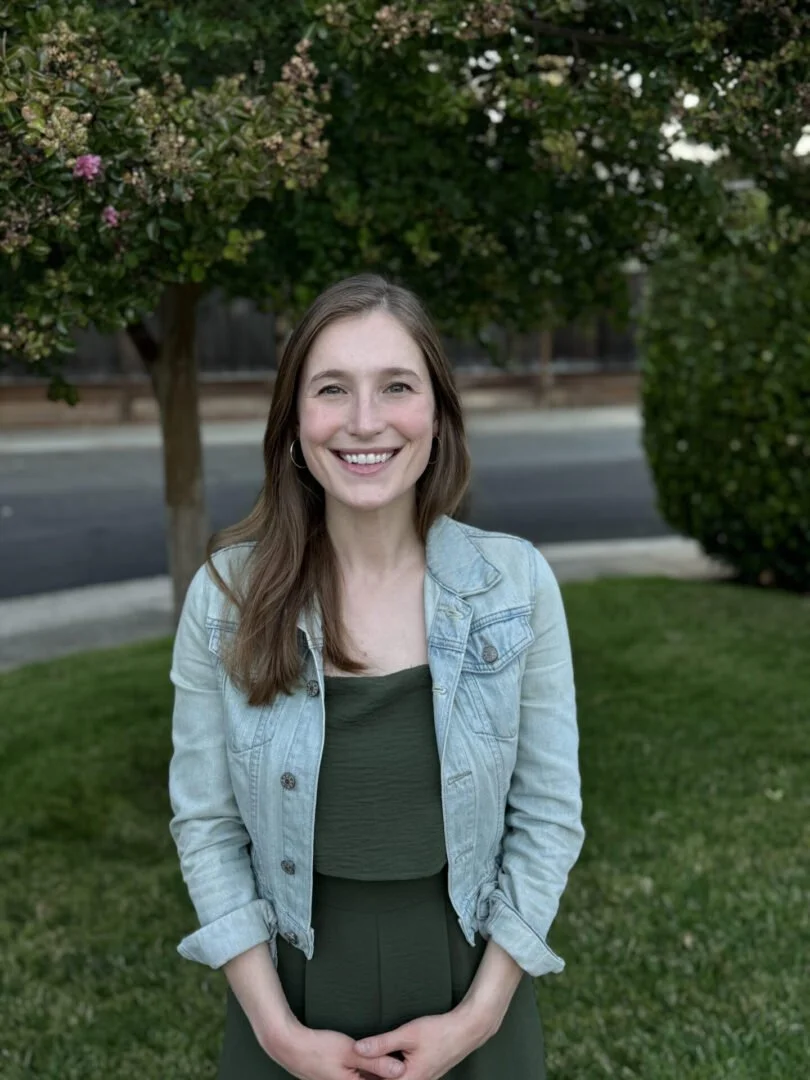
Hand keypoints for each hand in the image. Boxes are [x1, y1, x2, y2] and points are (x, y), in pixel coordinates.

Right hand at [267, 1016, 406, 1079]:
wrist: (290, 1047)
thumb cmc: (318, 1048)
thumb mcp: (351, 1051)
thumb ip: (377, 1062)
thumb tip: (401, 1071)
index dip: (393, 1076)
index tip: (406, 1067)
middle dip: (385, 1074)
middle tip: (396, 1062)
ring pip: (366, 1078)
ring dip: (375, 1071)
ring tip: (388, 1060)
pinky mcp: (337, 1077)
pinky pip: (357, 1076)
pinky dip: (365, 1069)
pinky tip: (369, 1057)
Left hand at [353, 1010, 487, 1079]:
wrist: (466, 1030)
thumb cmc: (439, 1031)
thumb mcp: (407, 1034)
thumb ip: (381, 1043)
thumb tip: (357, 1049)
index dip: (363, 1075)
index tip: (351, 1069)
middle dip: (371, 1074)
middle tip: (357, 1061)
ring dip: (380, 1072)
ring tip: (367, 1058)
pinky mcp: (423, 1074)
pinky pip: (402, 1076)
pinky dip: (390, 1069)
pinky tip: (383, 1057)